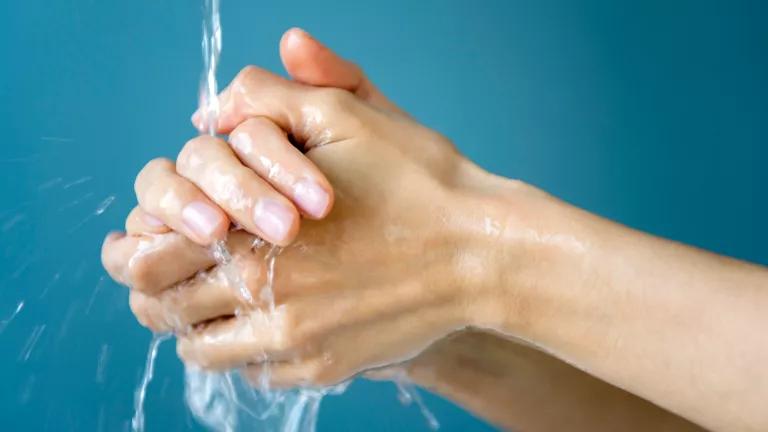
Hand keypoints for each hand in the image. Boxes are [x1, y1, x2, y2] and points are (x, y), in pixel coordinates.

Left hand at [102, 28, 545, 385]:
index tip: (136, 241)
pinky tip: (264, 319)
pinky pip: (254, 373)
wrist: (484, 253)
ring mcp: (296, 343)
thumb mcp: (348, 118)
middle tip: (162, 272)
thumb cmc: (419, 182)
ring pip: (202, 351)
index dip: (133, 249)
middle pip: (164, 312)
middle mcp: (267, 300)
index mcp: (256, 235)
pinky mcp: (324, 369)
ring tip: (210, 299)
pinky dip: (243, 349)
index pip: (149, 258)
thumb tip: (210, 110)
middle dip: (152, 290)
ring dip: (194, 324)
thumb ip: (269, 100)